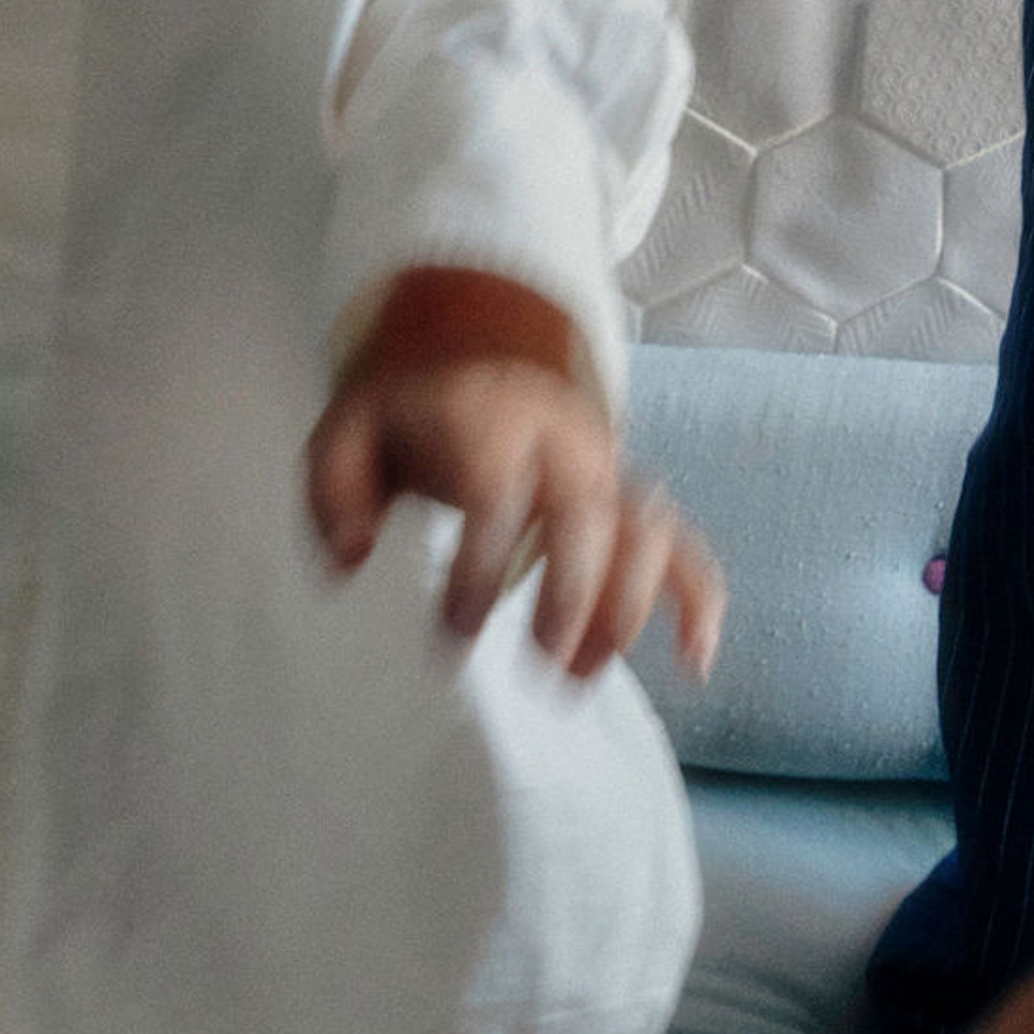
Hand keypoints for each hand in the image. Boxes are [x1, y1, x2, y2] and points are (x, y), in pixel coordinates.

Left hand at [304, 273, 722, 684]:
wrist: (479, 357)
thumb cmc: (412, 415)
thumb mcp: (348, 427)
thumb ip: (335, 488)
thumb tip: (354, 557)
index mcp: (492, 420)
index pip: (500, 490)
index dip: (483, 566)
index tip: (452, 636)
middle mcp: (564, 441)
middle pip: (589, 511)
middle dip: (573, 592)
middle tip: (540, 665)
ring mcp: (606, 470)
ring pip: (646, 528)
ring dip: (627, 606)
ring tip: (581, 677)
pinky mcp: (629, 500)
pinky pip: (683, 542)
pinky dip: (699, 598)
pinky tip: (695, 661)